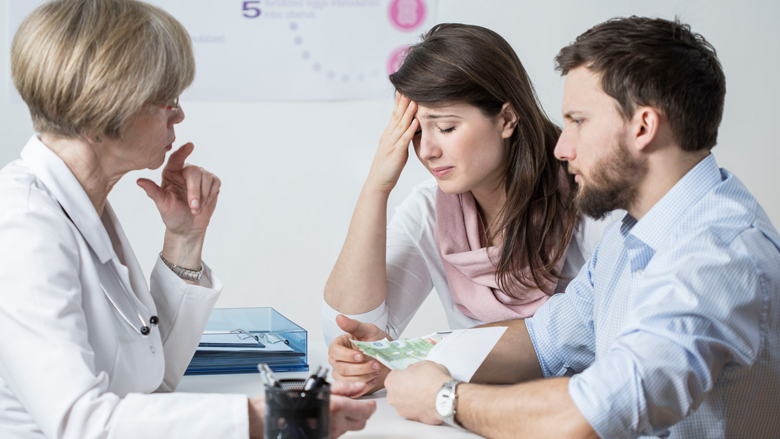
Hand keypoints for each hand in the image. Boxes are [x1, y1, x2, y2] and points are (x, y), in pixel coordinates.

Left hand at [137, 143, 220, 238]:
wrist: (188, 227)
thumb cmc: (173, 215)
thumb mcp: (162, 204)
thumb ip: (153, 192)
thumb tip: (139, 181)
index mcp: (171, 172)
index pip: (176, 159)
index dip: (183, 152)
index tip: (190, 146)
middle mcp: (186, 171)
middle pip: (194, 172)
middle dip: (195, 191)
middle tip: (193, 208)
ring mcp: (200, 176)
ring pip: (207, 178)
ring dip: (203, 196)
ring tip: (196, 210)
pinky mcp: (212, 182)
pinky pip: (215, 183)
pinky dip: (210, 195)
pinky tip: (204, 203)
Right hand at [247, 381, 375, 438]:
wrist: (275, 417)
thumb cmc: (293, 400)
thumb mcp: (320, 388)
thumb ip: (344, 388)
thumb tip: (360, 388)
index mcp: (337, 407)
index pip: (366, 411)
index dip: (370, 405)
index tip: (368, 401)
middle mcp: (336, 424)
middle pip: (362, 423)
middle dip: (361, 413)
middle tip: (355, 404)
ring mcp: (330, 434)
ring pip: (349, 429)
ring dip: (348, 419)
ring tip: (336, 408)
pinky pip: (337, 433)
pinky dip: (336, 425)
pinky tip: (326, 416)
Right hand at [328, 315, 391, 396]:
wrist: (389, 357)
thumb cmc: (377, 342)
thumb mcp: (368, 331)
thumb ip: (354, 325)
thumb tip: (340, 317)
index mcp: (338, 346)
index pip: (335, 352)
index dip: (348, 355)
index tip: (361, 355)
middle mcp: (337, 361)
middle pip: (342, 368)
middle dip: (361, 367)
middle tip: (376, 363)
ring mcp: (342, 375)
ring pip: (348, 380)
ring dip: (365, 376)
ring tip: (377, 370)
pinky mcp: (350, 385)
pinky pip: (353, 390)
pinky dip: (366, 385)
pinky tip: (375, 378)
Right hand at [366, 93, 418, 193]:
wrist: (378, 182)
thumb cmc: (387, 168)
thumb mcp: (394, 149)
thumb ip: (401, 139)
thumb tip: (410, 130)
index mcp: (388, 135)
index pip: (394, 115)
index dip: (399, 102)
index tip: (403, 90)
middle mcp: (389, 137)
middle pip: (397, 116)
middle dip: (403, 102)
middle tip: (408, 88)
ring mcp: (392, 144)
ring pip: (401, 125)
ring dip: (408, 113)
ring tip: (414, 101)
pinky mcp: (396, 153)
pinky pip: (404, 140)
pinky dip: (410, 130)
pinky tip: (416, 122)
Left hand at [385, 361, 451, 424]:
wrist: (445, 397)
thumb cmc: (434, 380)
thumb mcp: (425, 364)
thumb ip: (415, 367)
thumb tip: (413, 370)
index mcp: (392, 381)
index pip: (394, 376)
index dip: (404, 375)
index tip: (411, 376)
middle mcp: (392, 397)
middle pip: (397, 390)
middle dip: (406, 388)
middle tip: (419, 384)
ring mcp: (401, 409)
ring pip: (404, 402)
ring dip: (411, 399)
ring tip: (424, 394)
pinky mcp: (411, 418)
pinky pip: (412, 411)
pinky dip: (418, 408)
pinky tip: (427, 402)